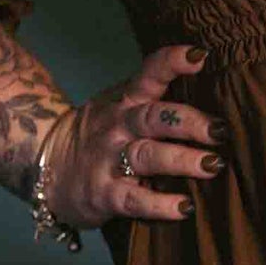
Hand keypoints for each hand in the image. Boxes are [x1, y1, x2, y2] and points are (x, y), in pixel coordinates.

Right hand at [40, 41, 224, 228]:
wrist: (46, 165)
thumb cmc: (101, 135)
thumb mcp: (120, 107)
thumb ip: (157, 101)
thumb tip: (217, 97)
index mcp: (126, 101)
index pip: (150, 75)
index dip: (173, 63)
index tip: (199, 56)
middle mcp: (119, 126)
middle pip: (153, 118)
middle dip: (188, 122)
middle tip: (220, 130)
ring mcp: (110, 160)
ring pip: (147, 156)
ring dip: (182, 160)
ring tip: (212, 165)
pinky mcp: (104, 194)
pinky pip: (134, 199)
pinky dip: (160, 205)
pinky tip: (184, 208)